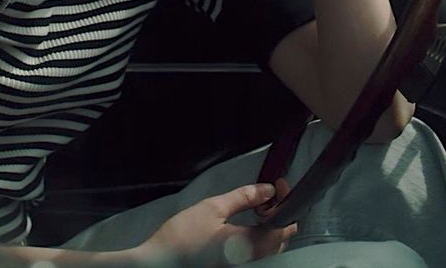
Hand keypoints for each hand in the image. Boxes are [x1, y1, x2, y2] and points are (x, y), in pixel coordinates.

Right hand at [133, 183, 297, 265]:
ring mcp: (243, 267)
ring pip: (271, 248)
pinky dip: (260, 238)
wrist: (158, 264)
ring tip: (256, 208)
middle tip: (266, 195)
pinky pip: (258, 255)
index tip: (278, 186)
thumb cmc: (182, 237)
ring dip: (270, 226)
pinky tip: (246, 225)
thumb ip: (244, 197)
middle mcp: (251, 261)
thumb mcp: (212, 208)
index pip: (285, 227)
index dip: (287, 203)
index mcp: (249, 246)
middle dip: (280, 214)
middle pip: (281, 239)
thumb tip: (268, 190)